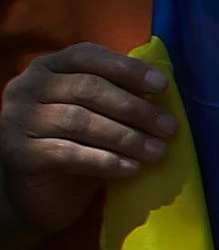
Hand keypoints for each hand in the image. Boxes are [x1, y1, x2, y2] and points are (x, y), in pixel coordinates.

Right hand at [2, 45, 173, 249]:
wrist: (42, 193)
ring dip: (126, 137)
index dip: (126, 69)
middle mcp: (26, 88)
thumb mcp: (99, 114)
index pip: (86, 56)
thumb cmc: (79, 145)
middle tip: (169, 127)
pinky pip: (69, 153)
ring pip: (80, 121)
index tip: (162, 86)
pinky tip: (132, 168)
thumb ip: (118, 95)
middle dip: (135, 108)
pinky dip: (106, 161)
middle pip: (87, 89)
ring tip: (158, 151)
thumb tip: (163, 88)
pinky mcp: (20, 154)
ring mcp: (18, 120)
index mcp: (47, 67)